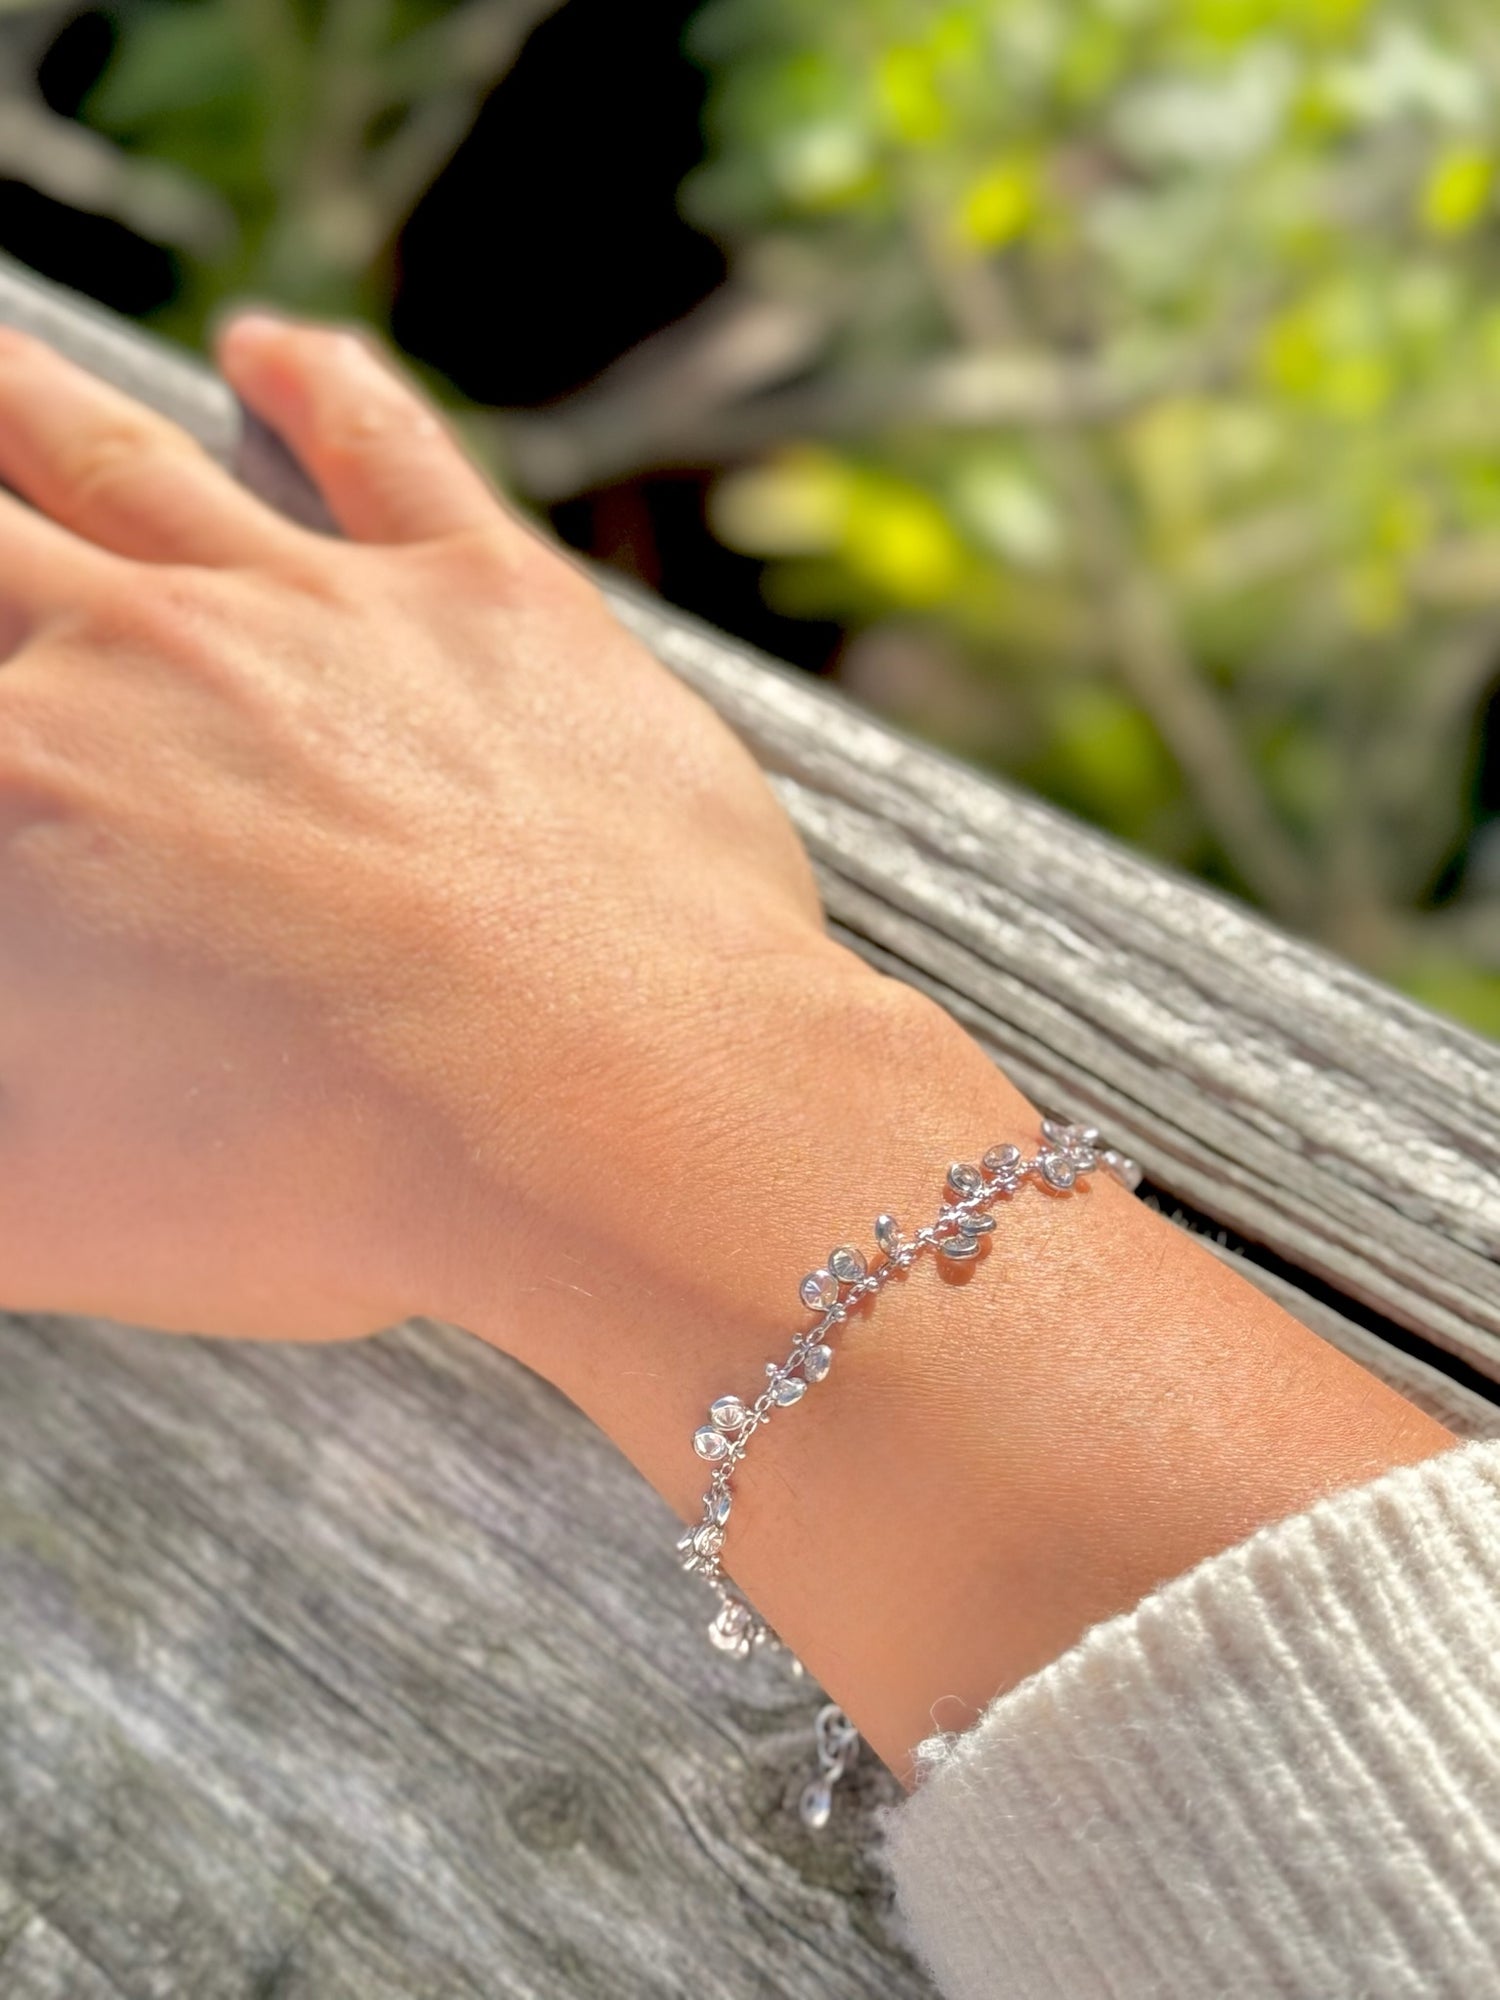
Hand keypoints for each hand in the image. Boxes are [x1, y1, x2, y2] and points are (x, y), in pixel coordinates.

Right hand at [0, 315, 854, 1343]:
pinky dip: (323, 387)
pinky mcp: (490, 601)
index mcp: (17, 785)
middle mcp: (138, 656)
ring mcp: (321, 610)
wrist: (611, 1117)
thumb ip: (0, 1128)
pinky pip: (386, 450)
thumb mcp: (41, 1195)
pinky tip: (273, 349)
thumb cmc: (327, 1177)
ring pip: (125, 458)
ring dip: (32, 404)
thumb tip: (27, 999)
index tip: (5, 720)